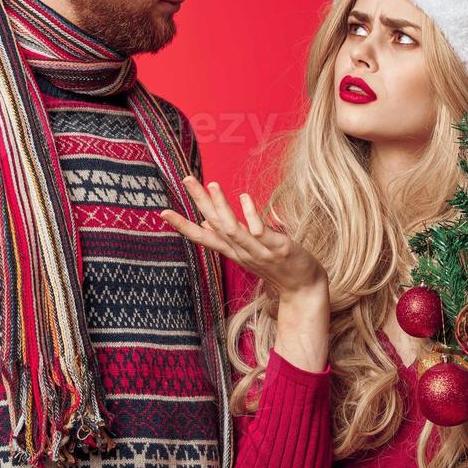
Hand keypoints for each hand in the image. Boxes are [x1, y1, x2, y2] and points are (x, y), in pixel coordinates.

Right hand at [161, 177, 330, 370]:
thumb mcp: (247, 253)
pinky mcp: (277, 249)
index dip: (183, 225)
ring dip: (221, 207)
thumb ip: (227, 238)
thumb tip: (206, 224)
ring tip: (212, 184)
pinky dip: (251, 215)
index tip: (163, 213)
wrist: (304, 289)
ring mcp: (259, 251)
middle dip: (200, 202)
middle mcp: (242, 252)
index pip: (203, 238)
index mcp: (233, 251)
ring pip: (233, 230)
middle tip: (187, 179)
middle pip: (215, 226)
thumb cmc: (276, 267)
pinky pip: (260, 232)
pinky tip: (244, 197)